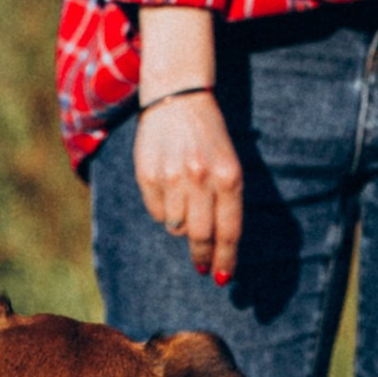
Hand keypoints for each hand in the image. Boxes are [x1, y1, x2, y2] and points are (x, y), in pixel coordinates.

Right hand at [132, 7, 241, 282]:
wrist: (177, 100)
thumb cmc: (209, 137)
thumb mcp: (229, 164)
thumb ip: (227, 202)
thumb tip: (217, 247)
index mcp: (228, 177)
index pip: (229, 230)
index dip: (225, 259)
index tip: (221, 276)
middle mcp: (201, 179)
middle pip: (201, 236)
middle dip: (202, 256)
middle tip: (201, 265)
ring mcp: (172, 178)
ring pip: (176, 227)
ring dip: (182, 227)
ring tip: (185, 204)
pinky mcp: (148, 176)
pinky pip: (156, 213)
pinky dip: (164, 211)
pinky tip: (168, 191)